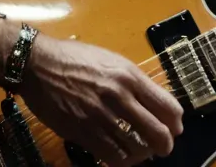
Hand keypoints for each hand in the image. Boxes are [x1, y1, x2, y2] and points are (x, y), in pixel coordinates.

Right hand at [21, 34, 184, 165]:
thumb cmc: (76, 59)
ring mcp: (101, 116)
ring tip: (141, 152)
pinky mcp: (82, 132)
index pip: (168, 106)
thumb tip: (152, 103)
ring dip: (143, 154)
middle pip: (157, 132)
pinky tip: (120, 156)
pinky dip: (121, 160)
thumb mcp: (112, 61)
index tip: (175, 128)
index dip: (176, 122)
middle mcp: (119, 96)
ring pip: (136, 148)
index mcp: (130, 76)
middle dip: (165, 144)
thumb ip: (133, 82)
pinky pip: (111, 155)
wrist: (39, 64)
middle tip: (163, 147)